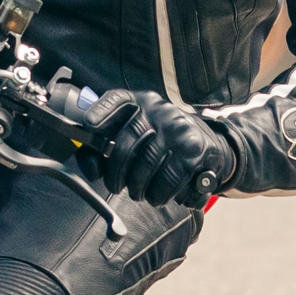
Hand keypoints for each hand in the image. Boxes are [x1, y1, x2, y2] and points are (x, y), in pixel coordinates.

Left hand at [94, 91, 236, 206]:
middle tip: (115, 187)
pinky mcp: (194, 151)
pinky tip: (160, 194)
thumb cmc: (159, 141)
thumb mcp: (133, 136)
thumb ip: (103, 150)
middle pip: (127, 143)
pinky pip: (168, 180)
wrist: (207, 143)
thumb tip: (91, 171)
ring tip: (140, 193)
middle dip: (116, 172)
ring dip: (139, 188)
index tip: (88, 125)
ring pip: (147, 167)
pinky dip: (160, 194)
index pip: (118, 100)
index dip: (101, 111)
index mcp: (141, 102)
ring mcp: (178, 129)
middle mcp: (160, 111)